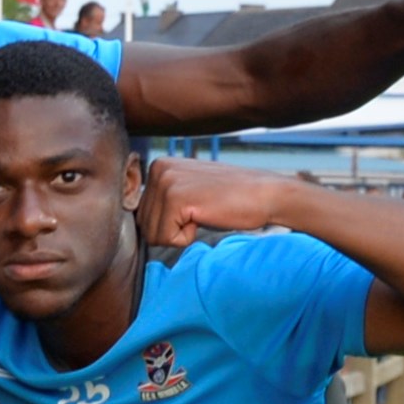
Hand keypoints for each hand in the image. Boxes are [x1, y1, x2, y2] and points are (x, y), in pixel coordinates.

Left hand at [137, 157, 286, 253]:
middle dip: (172, 229)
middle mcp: (158, 168)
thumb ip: (163, 199)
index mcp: (158, 165)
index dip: (169, 223)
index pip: (142, 215)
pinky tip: (205, 217)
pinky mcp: (175, 197)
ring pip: (153, 234)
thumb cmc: (230, 199)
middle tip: (201, 212)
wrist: (265, 195)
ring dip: (180, 234)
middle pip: (144, 225)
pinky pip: (166, 238)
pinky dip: (187, 238)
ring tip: (204, 213)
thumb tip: (139, 222)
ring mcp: (166, 181)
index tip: (194, 209)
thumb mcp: (189, 191)